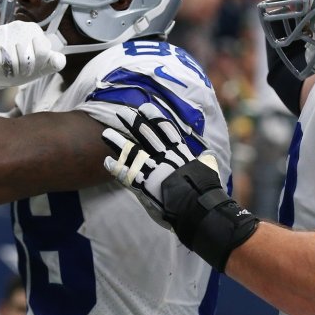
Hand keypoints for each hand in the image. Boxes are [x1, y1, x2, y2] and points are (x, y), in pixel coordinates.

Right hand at [0, 21, 65, 97]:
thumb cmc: (19, 67)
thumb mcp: (40, 67)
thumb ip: (54, 63)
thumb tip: (58, 60)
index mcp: (34, 30)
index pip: (42, 51)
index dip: (36, 64)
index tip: (31, 66)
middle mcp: (20, 26)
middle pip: (27, 57)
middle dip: (22, 69)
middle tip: (18, 68)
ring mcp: (3, 30)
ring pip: (11, 60)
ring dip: (10, 70)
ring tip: (8, 66)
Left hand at [102, 103, 257, 271]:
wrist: (197, 206)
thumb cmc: (205, 189)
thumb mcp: (209, 170)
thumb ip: (206, 161)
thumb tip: (209, 156)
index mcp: (180, 152)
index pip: (166, 129)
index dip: (154, 117)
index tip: (145, 108)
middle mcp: (165, 156)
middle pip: (146, 134)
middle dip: (133, 122)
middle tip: (121, 113)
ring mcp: (153, 169)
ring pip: (132, 151)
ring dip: (118, 142)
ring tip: (105, 133)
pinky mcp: (145, 184)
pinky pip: (127, 174)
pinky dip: (117, 168)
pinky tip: (106, 162)